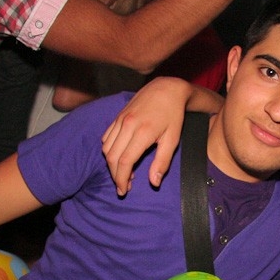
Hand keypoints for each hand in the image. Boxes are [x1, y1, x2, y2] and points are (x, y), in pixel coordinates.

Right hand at [102, 77, 223, 194]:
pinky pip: (106, 137)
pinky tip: (119, 157)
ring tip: (124, 173)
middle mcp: (127, 125)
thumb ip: (162, 162)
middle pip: (112, 158)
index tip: (124, 190)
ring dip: (112, 164)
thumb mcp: (173, 140)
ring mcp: (120, 120)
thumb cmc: (173, 116)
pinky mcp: (117, 116)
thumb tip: (154, 182)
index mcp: (142, 133)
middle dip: (115, 176)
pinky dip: (109, 151)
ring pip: (106, 148)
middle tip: (123, 187)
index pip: (125, 162)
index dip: (122, 179)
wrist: (167, 89)